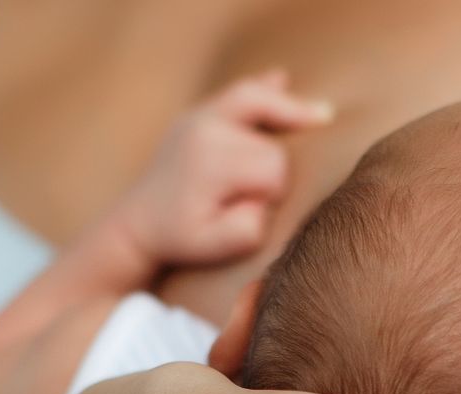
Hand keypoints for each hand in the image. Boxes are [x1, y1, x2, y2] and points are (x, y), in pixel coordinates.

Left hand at [111, 70, 332, 266]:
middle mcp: (205, 130)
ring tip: (322, 115)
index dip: (274, 192)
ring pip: (261, 103)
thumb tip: (265, 198)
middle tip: (248, 194)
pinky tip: (282, 79)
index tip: (252, 209)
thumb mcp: (215, 247)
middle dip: (274, 167)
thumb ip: (248, 229)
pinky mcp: (197, 114)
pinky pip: (237, 92)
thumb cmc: (181, 238)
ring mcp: (199, 116)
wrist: (137, 225)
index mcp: (211, 162)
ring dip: (287, 113)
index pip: (275, 168)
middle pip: (272, 140)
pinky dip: (263, 88)